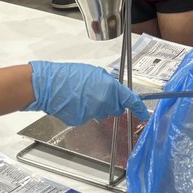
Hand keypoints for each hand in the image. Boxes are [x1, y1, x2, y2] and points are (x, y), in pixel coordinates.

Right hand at [27, 62, 148, 123]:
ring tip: (82, 95)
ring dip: (97, 106)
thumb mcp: (95, 72)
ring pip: (101, 113)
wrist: (49, 86)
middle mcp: (104, 103)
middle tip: (100, 93)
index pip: (130, 101)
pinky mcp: (82, 120)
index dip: (138, 108)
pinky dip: (85, 110)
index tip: (142, 113)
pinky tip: (76, 102)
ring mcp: (92, 113)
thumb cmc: (69, 75)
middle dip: (112, 104)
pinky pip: (88, 116)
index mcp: (110, 89)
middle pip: (116, 108)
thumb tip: (114, 89)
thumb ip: (108, 82)